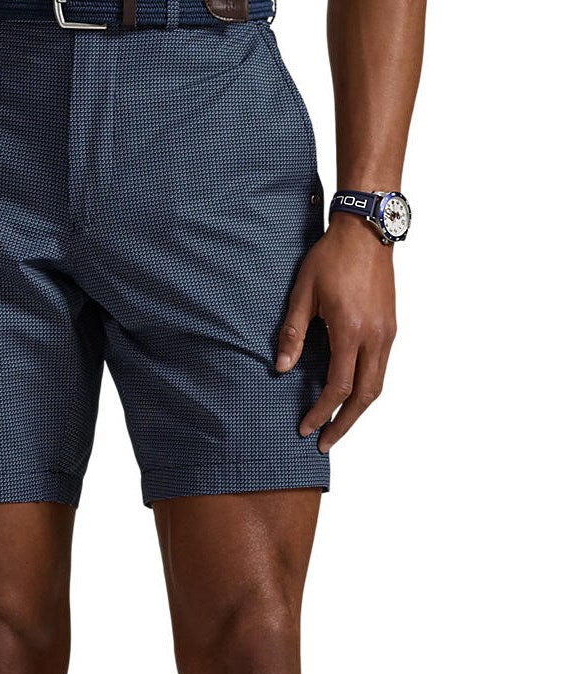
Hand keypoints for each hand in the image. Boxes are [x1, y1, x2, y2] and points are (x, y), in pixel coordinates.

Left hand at [275, 213, 396, 451]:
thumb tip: (281, 369)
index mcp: (351, 331)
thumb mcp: (302, 294)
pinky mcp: (391, 326)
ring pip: (378, 384)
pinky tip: (351, 391)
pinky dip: (367, 387)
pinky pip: (382, 367)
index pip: (338, 387)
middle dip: (345, 423)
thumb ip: (292, 333)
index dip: (322, 412)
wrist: (366, 231)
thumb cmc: (331, 258)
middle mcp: (375, 337)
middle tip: (325, 442)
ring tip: (338, 423)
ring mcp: (388, 333)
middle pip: (366, 396)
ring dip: (359, 409)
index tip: (306, 428)